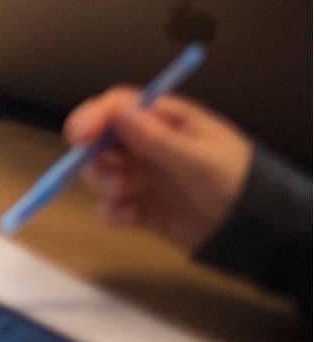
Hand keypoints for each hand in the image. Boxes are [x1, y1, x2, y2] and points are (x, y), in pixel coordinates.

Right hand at [65, 89, 252, 253]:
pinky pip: (114, 206)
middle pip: (101, 139)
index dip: (94, 117)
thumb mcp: (199, 159)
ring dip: (103, 183)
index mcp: (166, 121)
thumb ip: (155, 138)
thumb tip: (115, 109)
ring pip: (103, 172)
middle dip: (94, 155)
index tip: (80, 136)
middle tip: (104, 173)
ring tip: (124, 196)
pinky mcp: (145, 208)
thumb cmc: (237, 183)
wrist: (261, 235)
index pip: (118, 106)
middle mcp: (149, 145)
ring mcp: (146, 177)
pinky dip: (114, 212)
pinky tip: (128, 219)